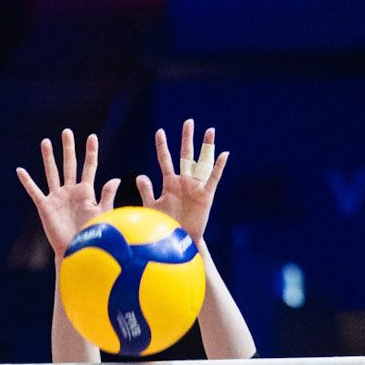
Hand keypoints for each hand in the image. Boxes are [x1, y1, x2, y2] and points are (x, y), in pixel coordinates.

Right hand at [17, 129, 120, 259]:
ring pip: (52, 173)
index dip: (91, 152)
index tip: (92, 137)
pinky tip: (20, 171)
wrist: (76, 252)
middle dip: (68, 148)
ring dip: (48, 158)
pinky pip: (35, 191)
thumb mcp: (101, 214)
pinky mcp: (45, 207)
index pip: (89, 167)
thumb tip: (116, 179)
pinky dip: (27, 182)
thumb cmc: (91, 236)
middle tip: (67, 131)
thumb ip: (107, 196)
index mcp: (86, 192)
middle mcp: (71, 191)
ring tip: (46, 141)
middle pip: (69, 165)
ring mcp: (57, 198)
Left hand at [136, 121, 227, 243]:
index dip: (162, 146)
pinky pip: (213, 179)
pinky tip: (224, 154)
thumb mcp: (153, 208)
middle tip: (189, 122)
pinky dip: (218, 167)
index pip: (165, 160)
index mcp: (170, 184)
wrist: (180, 243)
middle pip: (185, 155)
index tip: (160, 131)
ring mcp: (195, 187)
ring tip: (210, 131)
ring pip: (202, 162)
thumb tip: (140, 175)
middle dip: (187, 138)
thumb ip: (146, 191)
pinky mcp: (206, 196)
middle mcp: (183, 182)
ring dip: (206, 147)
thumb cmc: (165, 227)